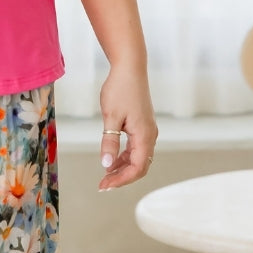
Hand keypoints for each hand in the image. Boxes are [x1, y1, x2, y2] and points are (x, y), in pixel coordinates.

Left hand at [98, 64, 157, 190]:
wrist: (129, 67)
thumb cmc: (120, 89)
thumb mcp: (111, 116)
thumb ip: (109, 142)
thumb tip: (106, 166)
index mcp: (145, 136)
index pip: (137, 168)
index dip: (121, 180)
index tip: (104, 185)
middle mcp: (150, 135)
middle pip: (140, 166)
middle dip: (122, 177)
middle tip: (103, 184)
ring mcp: (147, 130)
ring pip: (138, 157)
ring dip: (123, 167)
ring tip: (105, 174)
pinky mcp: (142, 124)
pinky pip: (136, 147)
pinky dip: (125, 155)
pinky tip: (112, 158)